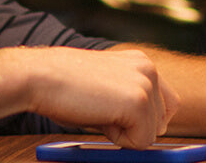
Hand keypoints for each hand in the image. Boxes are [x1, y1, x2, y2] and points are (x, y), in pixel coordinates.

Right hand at [17, 47, 179, 148]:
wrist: (39, 76)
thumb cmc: (62, 86)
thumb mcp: (105, 90)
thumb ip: (127, 104)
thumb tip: (143, 134)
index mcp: (140, 63)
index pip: (167, 103)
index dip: (145, 120)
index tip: (122, 122)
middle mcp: (148, 69)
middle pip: (162, 121)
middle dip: (135, 127)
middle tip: (101, 114)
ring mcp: (145, 84)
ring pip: (152, 133)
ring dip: (125, 133)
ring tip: (96, 111)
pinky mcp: (138, 102)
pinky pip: (142, 141)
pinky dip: (119, 141)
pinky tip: (97, 117)